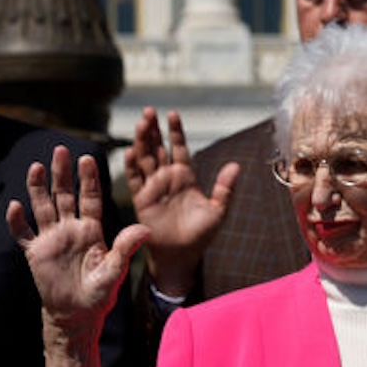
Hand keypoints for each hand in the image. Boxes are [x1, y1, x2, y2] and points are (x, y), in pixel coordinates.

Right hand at [9, 147, 149, 366]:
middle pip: (65, 195)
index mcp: (93, 230)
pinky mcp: (35, 253)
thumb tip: (145, 229)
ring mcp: (52, 239)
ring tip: (36, 166)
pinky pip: (23, 234)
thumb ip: (126, 249)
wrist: (77, 315)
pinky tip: (13, 206)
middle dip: (63, 173)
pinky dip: (16, 221)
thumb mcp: (115, 271)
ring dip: (38, 188)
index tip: (87, 158)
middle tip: (60, 149)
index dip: (88, 179)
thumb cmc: (100, 294)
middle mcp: (71, 229)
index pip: (90, 198)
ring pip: (43, 207)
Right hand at [124, 106, 236, 296]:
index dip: (175, 131)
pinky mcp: (142, 200)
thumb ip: (225, 187)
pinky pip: (135, 180)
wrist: (183, 255)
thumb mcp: (219, 209)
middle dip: (153, 130)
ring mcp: (153, 188)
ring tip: (140, 123)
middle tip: (149, 111)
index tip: (172, 113)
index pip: (178, 148)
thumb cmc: (201, 234)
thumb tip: (237, 166)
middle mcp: (167, 179)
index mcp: (186, 177)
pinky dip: (131, 166)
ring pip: (145, 159)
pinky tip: (129, 152)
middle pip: (158, 148)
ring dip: (141, 142)